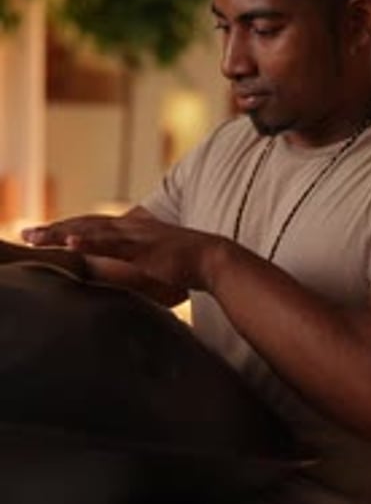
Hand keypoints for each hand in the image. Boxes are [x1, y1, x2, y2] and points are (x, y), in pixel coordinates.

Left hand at [22, 210, 221, 296]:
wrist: (213, 259)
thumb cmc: (186, 265)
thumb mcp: (154, 263)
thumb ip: (135, 266)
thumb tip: (123, 278)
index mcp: (130, 230)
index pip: (90, 226)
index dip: (65, 228)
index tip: (39, 233)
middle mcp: (129, 228)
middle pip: (84, 225)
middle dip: (54, 229)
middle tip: (25, 234)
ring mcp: (135, 237)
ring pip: (92, 232)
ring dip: (63, 233)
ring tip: (38, 237)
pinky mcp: (143, 249)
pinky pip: (112, 246)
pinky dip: (90, 243)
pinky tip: (71, 244)